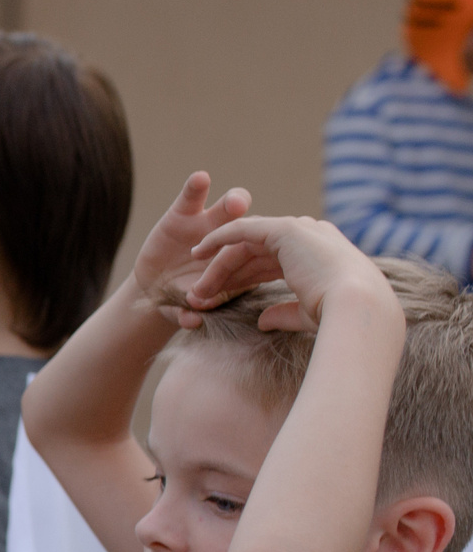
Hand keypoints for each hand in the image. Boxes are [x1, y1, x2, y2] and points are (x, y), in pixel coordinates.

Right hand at [126, 172, 249, 317]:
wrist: (159, 287)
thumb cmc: (184, 301)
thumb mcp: (186, 310)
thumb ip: (186, 312)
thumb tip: (190, 320)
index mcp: (247, 263)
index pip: (261, 256)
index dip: (261, 261)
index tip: (263, 264)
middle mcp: (233, 239)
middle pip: (255, 226)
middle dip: (259, 226)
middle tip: (261, 231)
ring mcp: (209, 223)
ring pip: (230, 206)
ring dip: (235, 203)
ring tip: (235, 205)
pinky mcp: (183, 213)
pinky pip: (192, 197)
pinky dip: (196, 187)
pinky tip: (201, 179)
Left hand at [182, 213, 392, 330]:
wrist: (356, 305)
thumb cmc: (337, 318)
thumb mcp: (306, 314)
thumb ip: (283, 314)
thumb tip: (262, 322)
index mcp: (320, 257)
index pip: (273, 263)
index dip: (245, 279)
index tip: (222, 296)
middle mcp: (312, 237)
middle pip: (256, 253)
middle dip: (226, 274)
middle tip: (200, 295)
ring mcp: (301, 229)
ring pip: (246, 244)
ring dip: (217, 265)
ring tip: (195, 289)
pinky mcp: (286, 229)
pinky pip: (242, 230)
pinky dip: (219, 238)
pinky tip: (199, 251)